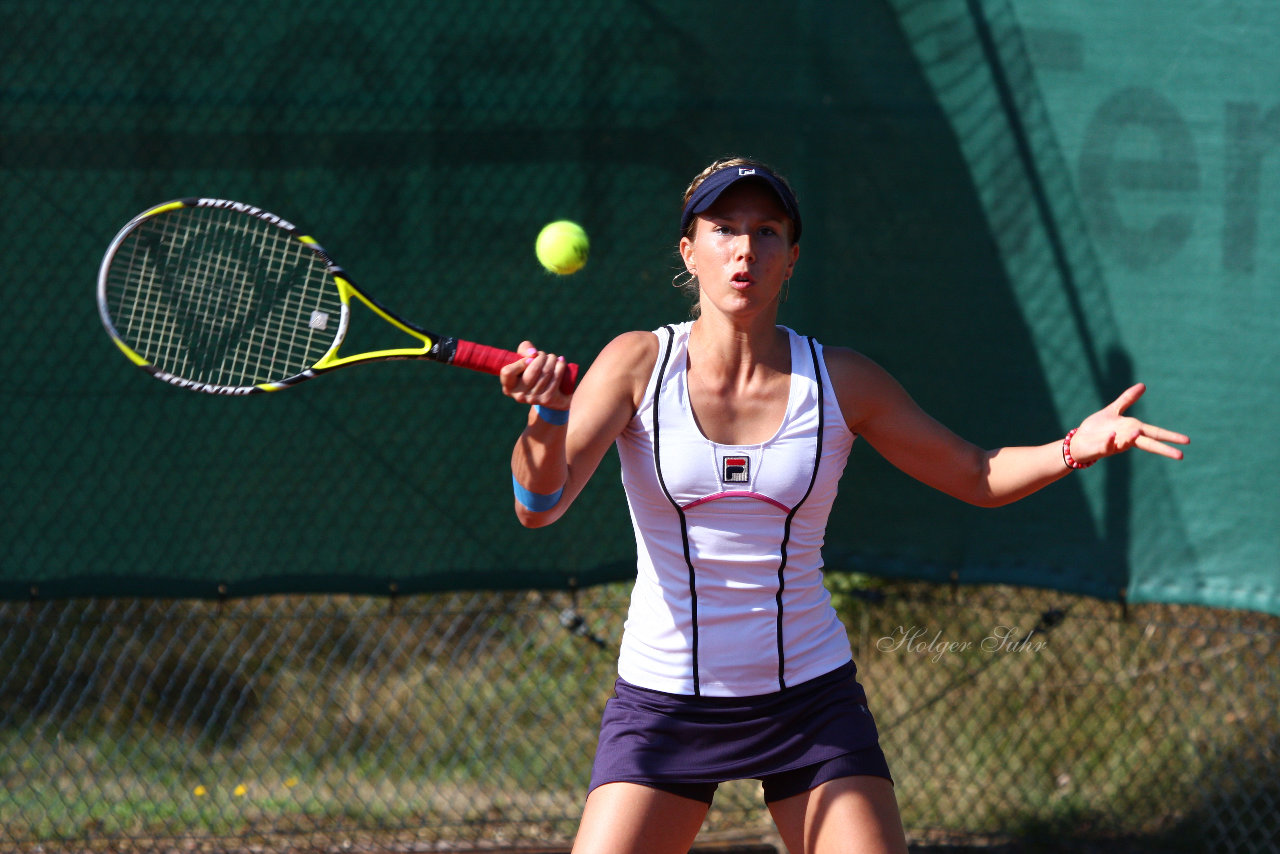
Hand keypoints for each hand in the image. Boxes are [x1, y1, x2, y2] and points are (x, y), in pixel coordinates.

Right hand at [499, 340, 572, 409]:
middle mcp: (519, 396)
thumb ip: (524, 350)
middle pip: (533, 370)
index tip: (529, 359)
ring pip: (546, 372)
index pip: (508, 372)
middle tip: (544, 355)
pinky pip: (556, 378)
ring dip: (552, 360)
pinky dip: (561, 366)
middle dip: (542, 357)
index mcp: (508, 386)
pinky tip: (561, 361)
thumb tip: (533, 354)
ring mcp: (534, 399)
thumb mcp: (524, 359)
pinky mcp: (548, 399)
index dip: (520, 362)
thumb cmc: (531, 371)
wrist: (549, 394)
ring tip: (552, 358)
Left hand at [1070, 383, 1188, 464]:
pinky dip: (1109, 442)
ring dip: (1132, 439)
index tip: (1187, 441)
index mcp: (1132, 429)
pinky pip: (1106, 446)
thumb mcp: (1113, 411)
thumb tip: (1143, 385)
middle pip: (1148, 444)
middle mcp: (1126, 439)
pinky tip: (1111, 436)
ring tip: (1139, 432)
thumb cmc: (1097, 428)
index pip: (1155, 433)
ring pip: (1126, 444)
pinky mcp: (1100, 448)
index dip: (1170, 436)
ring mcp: (1113, 444)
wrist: (1078, 441)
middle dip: (1163, 449)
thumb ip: (1128, 399)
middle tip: (1180, 456)